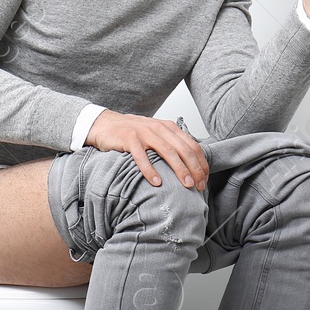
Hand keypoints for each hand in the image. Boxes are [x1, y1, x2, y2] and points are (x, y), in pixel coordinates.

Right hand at [84, 110, 207, 189]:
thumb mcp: (155, 134)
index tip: (204, 179)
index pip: (192, 146)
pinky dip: (150, 170)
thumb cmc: (132, 133)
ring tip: (186, 185)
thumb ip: (171, 143)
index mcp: (169, 128)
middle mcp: (159, 128)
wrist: (105, 124)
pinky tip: (156, 182)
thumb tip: (190, 164)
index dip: (201, 163)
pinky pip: (141, 156)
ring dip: (179, 169)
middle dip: (194, 169)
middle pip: (184, 149)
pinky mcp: (129, 139)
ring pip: (168, 152)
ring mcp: (144, 133)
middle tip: (199, 186)